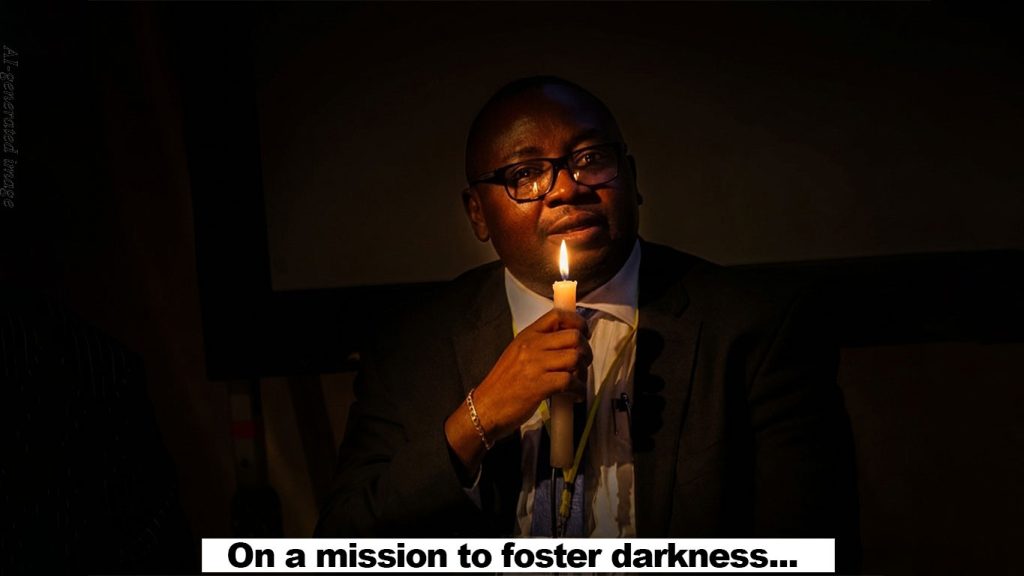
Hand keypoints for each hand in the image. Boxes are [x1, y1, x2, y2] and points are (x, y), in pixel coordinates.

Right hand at [444, 308, 590, 478]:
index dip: (578, 322)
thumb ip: (540, 345)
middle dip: (586, 350)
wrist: (486, 407)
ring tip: (578, 381)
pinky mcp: (539, 385)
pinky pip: (570, 381)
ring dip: (583, 371)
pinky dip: (579, 389)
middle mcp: (532, 346)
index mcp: (527, 335)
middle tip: (583, 363)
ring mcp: (535, 365)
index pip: (558, 315)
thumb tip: (569, 343)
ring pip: (575, 357)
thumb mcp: (518, 354)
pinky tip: (575, 395)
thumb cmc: (503, 383)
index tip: (584, 334)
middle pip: (574, 336)